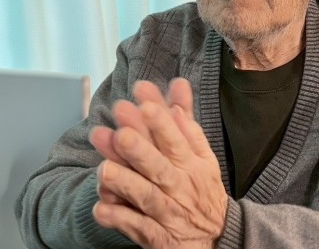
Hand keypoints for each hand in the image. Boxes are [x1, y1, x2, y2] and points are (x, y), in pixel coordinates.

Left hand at [89, 79, 227, 248]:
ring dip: (126, 184)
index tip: (144, 101)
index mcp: (192, 165)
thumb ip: (187, 122)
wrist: (217, 238)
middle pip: (160, 167)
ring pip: (147, 198)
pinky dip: (120, 220)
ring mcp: (169, 214)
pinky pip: (138, 229)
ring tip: (104, 169)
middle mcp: (180, 187)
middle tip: (121, 133)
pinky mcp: (158, 238)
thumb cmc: (203, 190)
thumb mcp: (203, 156)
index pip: (176, 140)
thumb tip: (178, 85)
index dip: (161, 122)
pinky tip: (101, 208)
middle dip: (140, 150)